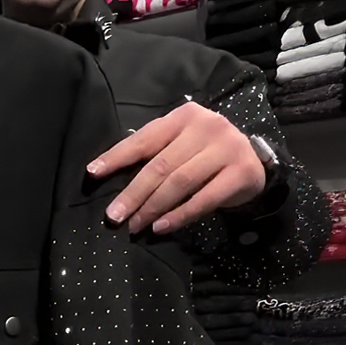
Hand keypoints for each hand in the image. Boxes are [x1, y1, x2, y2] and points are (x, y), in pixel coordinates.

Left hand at [86, 101, 266, 234]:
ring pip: (179, 182)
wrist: (252, 163)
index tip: (93, 174)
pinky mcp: (240, 172)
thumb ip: (152, 155)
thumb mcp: (179, 145)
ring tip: (135, 225)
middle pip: (160, 166)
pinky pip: (203, 199)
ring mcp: (226, 148)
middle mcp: (206, 127)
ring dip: (152, 208)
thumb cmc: (205, 155)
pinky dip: (179, 215)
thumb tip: (109, 178)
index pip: (144, 139)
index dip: (116, 157)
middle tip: (113, 217)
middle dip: (132, 194)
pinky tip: (161, 227)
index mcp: (184, 117)